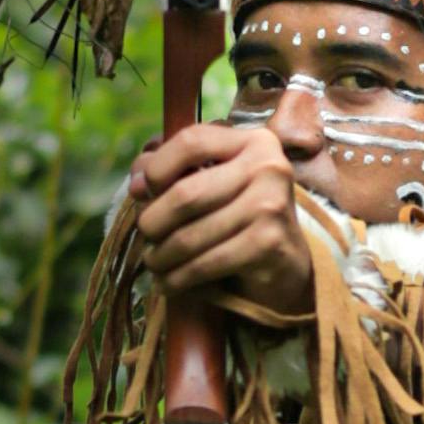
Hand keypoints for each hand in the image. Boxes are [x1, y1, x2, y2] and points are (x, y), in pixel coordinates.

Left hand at [127, 121, 323, 320]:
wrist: (286, 263)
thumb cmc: (239, 216)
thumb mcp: (210, 182)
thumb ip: (171, 171)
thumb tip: (138, 183)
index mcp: (253, 141)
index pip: (192, 141)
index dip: (157, 167)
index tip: (142, 191)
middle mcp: (268, 167)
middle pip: (186, 193)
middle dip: (153, 221)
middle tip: (146, 236)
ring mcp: (271, 205)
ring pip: (190, 235)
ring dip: (161, 256)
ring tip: (154, 262)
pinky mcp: (269, 244)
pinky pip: (206, 263)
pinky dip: (179, 278)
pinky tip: (170, 282)